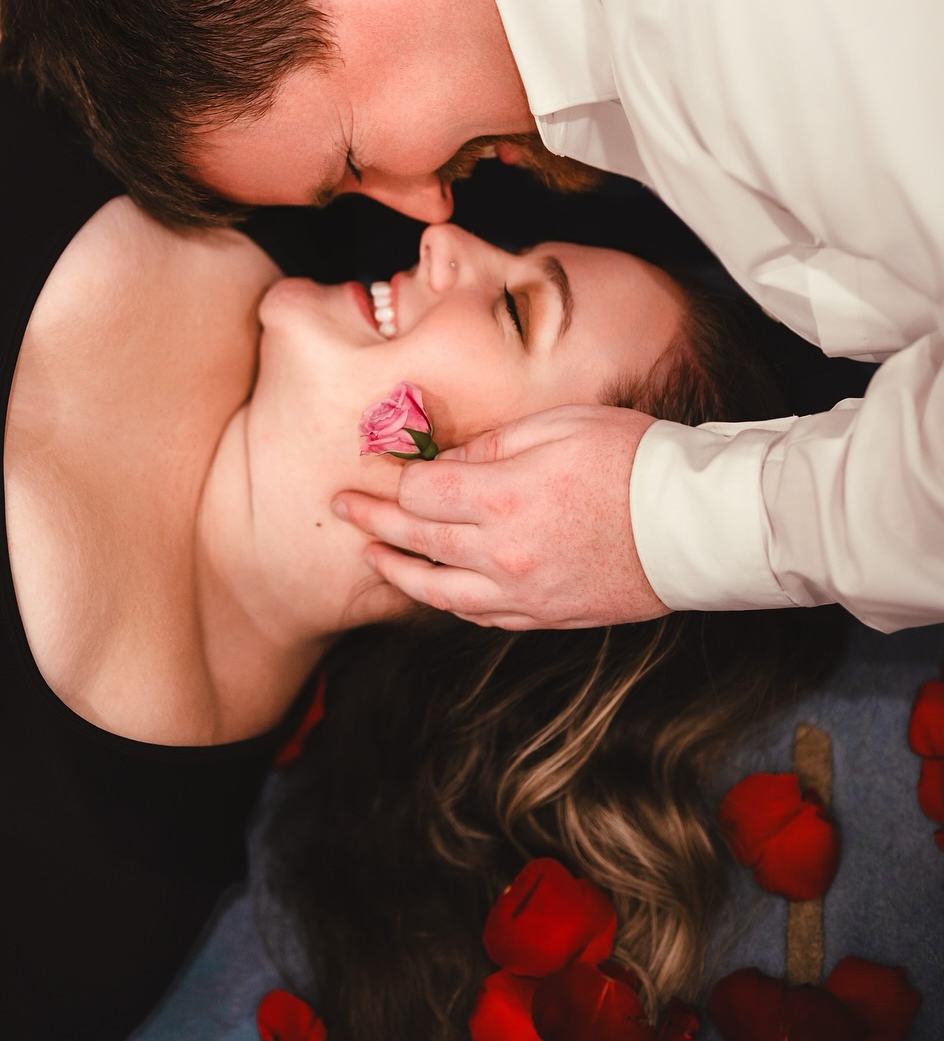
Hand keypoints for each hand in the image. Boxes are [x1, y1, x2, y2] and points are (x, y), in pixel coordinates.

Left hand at [333, 404, 668, 628]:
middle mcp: (503, 552)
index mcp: (503, 496)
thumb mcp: (559, 424)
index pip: (421, 493)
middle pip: (418, 540)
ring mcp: (524, 591)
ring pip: (440, 591)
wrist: (698, 524)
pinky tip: (435, 589)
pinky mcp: (547, 615)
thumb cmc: (633, 458)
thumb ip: (494, 443)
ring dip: (399, 573)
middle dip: (373, 523)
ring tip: (371, 558)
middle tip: (341, 509)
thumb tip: (449, 457)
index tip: (372, 468)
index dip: (392, 480)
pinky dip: (450, 602)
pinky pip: (482, 615)